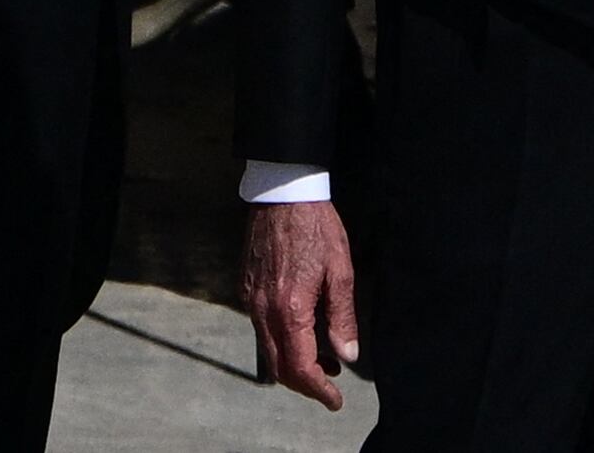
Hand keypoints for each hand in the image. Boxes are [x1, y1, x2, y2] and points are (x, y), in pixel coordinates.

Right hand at [243, 199, 360, 409]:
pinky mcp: (246, 287)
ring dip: (292, 363)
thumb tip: (347, 355)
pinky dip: (280, 341)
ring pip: (267, 349)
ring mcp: (250, 298)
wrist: (282, 193)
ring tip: (323, 359)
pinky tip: (302, 330)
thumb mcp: (340, 272)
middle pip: (279, 366)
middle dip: (304, 384)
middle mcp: (263, 308)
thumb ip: (342, 317)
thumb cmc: (316, 228)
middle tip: (330, 386)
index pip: (300, 366)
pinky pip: (260, 327)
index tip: (335, 400)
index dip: (318, 390)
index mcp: (289, 308)